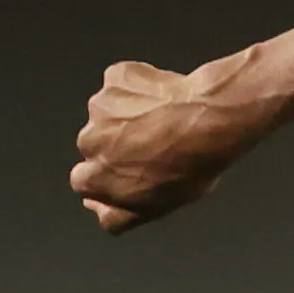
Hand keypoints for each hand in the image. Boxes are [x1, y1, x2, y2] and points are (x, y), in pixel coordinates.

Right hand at [69, 55, 274, 233]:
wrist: (209, 120)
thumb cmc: (189, 167)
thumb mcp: (155, 207)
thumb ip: (119, 214)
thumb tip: (99, 208)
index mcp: (93, 178)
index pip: (85, 181)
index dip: (108, 176)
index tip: (130, 170)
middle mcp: (88, 142)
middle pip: (93, 145)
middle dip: (115, 144)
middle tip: (150, 144)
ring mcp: (99, 107)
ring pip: (107, 114)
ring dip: (126, 116)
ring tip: (162, 121)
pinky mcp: (114, 78)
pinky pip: (122, 85)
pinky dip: (137, 90)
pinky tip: (163, 99)